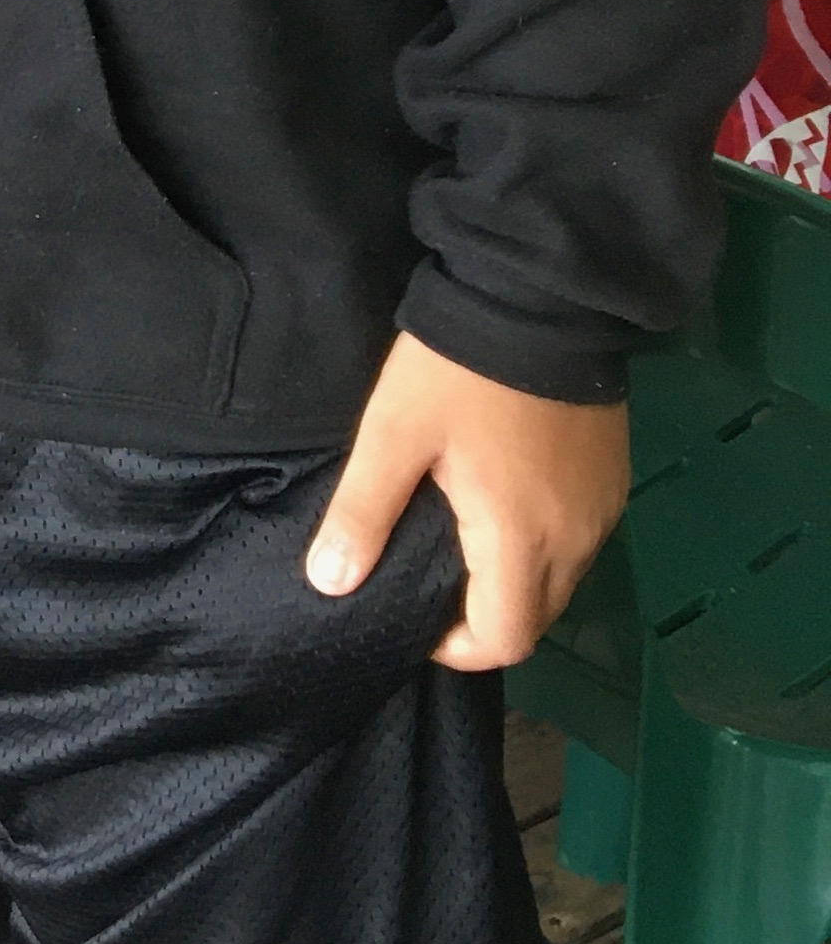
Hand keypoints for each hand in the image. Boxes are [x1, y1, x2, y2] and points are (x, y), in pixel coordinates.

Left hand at [305, 330, 629, 669]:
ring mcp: (601, 510)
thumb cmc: (458, 371)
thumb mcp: (394, 433)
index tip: (418, 617)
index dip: (457, 647)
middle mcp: (575, 538)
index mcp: (520, 538)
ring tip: (461, 543)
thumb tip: (331, 582)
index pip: (505, 640)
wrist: (539, 296)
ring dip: (515, 583)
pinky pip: (579, 541)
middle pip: (536, 618)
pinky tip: (505, 508)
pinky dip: (542, 547)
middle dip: (485, 618)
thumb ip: (363, 513)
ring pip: (561, 582)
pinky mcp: (612, 480)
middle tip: (432, 580)